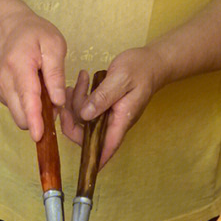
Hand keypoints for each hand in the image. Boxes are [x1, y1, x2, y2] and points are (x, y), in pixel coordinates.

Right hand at [0, 7, 67, 140]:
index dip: (34, 119)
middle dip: (40, 118)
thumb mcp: (53, 44)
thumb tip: (58, 101)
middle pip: (21, 115)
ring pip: (19, 116)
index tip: (38, 135)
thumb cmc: (35, 35)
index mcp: (19, 66)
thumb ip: (56, 73)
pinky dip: (29, 109)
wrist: (10, 31)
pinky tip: (35, 92)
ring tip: (46, 93)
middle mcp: (5, 81)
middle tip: (55, 101)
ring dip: (35, 114)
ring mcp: (1, 90)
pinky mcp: (2, 96)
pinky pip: (18, 111)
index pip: (27, 98)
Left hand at [60, 47, 165, 165]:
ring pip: (83, 120)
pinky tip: (83, 80)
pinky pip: (86, 109)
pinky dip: (80, 96)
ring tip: (81, 79)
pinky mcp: (103, 108)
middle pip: (86, 136)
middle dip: (72, 117)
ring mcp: (107, 117)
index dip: (91, 157)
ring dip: (75, 101)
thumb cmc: (140, 70)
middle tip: (69, 93)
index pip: (105, 150)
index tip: (74, 146)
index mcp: (120, 122)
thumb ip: (103, 97)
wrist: (151, 63)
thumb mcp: (121, 79)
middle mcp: (112, 124)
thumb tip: (85, 115)